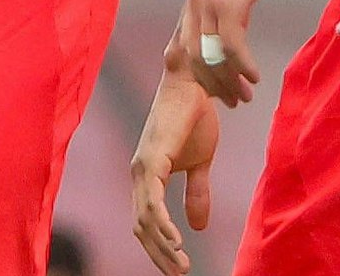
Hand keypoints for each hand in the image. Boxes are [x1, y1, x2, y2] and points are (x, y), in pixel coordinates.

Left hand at [131, 69, 219, 274]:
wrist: (196, 82)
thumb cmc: (195, 116)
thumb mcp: (200, 162)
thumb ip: (196, 192)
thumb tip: (197, 227)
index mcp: (148, 174)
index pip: (145, 221)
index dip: (158, 248)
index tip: (177, 269)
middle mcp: (139, 171)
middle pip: (141, 226)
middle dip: (160, 255)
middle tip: (180, 274)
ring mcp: (143, 164)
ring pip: (144, 218)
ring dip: (162, 246)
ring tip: (182, 266)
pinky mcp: (153, 157)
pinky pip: (152, 199)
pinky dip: (162, 223)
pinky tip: (176, 241)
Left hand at [177, 0, 292, 105]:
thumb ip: (228, 0)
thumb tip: (234, 22)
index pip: (186, 44)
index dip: (200, 73)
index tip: (217, 90)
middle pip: (195, 57)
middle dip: (214, 84)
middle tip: (233, 101)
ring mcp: (209, 0)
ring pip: (211, 56)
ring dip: (228, 81)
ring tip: (245, 96)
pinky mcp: (229, 0)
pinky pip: (232, 45)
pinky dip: (242, 66)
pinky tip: (255, 76)